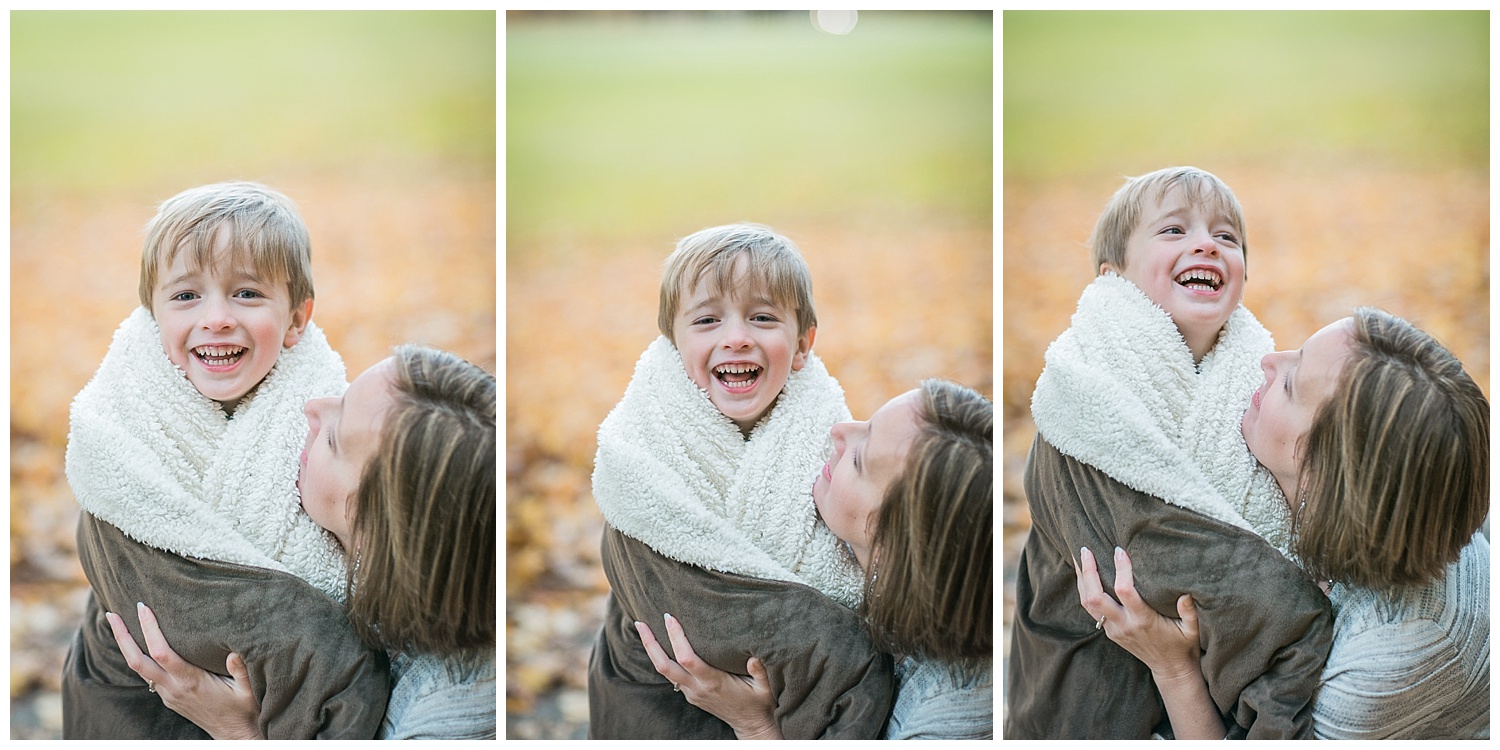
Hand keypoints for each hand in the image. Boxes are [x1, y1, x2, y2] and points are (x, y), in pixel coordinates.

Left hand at [106, 602, 264, 739]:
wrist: (233, 734)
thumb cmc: (243, 710)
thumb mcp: (247, 690)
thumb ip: (240, 670)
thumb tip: (234, 652)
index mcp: (190, 682)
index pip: (162, 652)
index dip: (150, 630)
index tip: (143, 608)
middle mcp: (173, 688)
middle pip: (137, 661)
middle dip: (122, 636)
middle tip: (112, 614)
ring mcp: (168, 694)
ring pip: (139, 669)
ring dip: (127, 646)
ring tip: (120, 624)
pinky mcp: (169, 698)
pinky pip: (148, 675)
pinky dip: (140, 657)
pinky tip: (141, 645)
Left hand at [634, 613, 781, 739]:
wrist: (751, 725)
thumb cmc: (759, 703)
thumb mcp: (764, 687)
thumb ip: (759, 671)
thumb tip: (753, 656)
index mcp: (713, 682)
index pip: (687, 658)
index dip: (676, 638)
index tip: (669, 617)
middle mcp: (697, 688)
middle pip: (664, 666)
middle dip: (650, 643)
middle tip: (640, 623)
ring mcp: (691, 692)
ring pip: (664, 671)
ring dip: (652, 650)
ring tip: (643, 629)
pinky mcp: (690, 694)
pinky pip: (671, 675)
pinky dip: (663, 658)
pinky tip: (660, 644)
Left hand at [1074, 546, 1201, 680]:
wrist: (1171, 669)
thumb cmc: (1183, 645)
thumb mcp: (1192, 630)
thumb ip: (1188, 612)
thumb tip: (1186, 593)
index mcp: (1143, 620)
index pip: (1125, 591)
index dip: (1120, 569)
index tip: (1119, 550)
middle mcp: (1124, 625)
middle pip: (1095, 597)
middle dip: (1088, 572)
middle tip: (1086, 549)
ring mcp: (1114, 630)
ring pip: (1087, 603)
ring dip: (1081, 579)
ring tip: (1079, 557)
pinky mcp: (1110, 632)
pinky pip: (1090, 609)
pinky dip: (1084, 590)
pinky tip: (1084, 575)